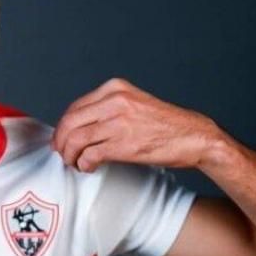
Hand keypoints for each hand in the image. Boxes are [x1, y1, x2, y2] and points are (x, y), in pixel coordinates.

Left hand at [50, 78, 222, 172]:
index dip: (62, 126)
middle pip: (69, 122)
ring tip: (75, 162)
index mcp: (114, 88)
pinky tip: (88, 167)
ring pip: (76, 139)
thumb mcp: (133, 103)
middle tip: (62, 153)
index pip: (74, 107)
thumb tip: (77, 126)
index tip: (60, 139)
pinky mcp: (124, 144)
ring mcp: (119, 122)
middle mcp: (114, 101)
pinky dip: (83, 163)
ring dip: (69, 155)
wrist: (194, 137)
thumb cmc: (164, 124)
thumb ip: (106, 109)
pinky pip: (90, 155)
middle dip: (60, 141)